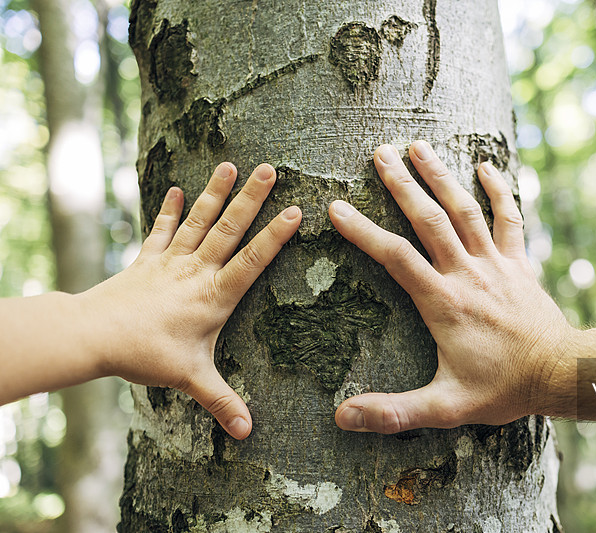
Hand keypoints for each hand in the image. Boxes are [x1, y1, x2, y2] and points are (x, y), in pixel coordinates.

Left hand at [81, 162, 300, 438]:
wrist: (93, 335)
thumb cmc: (145, 355)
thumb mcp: (190, 379)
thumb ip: (222, 403)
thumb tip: (248, 433)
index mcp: (214, 295)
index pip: (253, 261)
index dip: (275, 236)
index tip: (296, 210)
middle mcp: (196, 271)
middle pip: (229, 229)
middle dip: (252, 198)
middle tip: (269, 168)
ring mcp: (170, 261)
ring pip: (200, 221)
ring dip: (216, 192)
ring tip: (231, 164)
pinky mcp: (147, 259)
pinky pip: (161, 230)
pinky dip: (169, 209)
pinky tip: (176, 189)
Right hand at [329, 141, 576, 433]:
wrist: (562, 373)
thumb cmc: (503, 390)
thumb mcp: (446, 407)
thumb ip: (394, 411)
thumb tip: (343, 416)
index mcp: (444, 302)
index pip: (395, 257)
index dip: (363, 231)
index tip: (336, 208)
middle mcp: (468, 273)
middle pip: (429, 219)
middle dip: (402, 184)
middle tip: (379, 153)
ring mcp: (496, 263)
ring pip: (465, 209)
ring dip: (441, 176)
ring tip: (418, 147)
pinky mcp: (519, 262)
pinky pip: (510, 217)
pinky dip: (499, 189)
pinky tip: (486, 165)